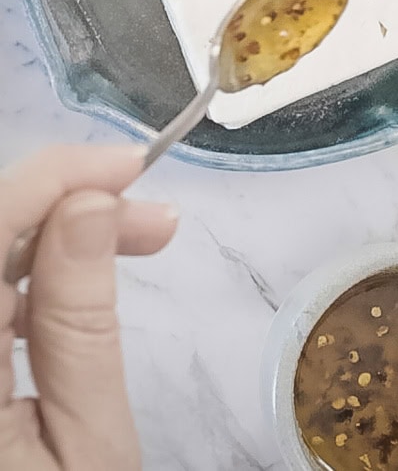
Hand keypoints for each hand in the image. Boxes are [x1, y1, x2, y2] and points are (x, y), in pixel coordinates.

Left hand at [0, 144, 177, 469]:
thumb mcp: (88, 447)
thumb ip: (81, 322)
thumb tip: (93, 204)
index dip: (48, 179)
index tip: (129, 165)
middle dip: (62, 203)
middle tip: (153, 216)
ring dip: (55, 231)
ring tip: (140, 236)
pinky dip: (32, 268)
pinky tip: (83, 269)